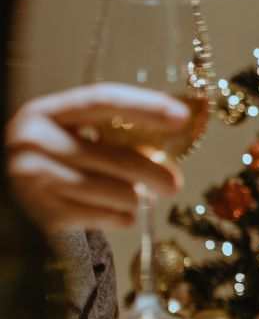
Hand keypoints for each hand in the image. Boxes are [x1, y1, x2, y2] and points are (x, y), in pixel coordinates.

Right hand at [5, 83, 187, 230]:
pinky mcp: (45, 213)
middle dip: (154, 172)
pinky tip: (117, 213)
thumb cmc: (55, 160)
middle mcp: (34, 141)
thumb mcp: (72, 135)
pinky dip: (121, 217)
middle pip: (117, 157)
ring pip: (117, 192)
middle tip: (175, 184)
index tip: (181, 116)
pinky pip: (106, 217)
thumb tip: (171, 139)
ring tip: (135, 198)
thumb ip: (111, 132)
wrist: (8, 198)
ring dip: (136, 198)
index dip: (145, 106)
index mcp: (45, 112)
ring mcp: (36, 179)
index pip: (102, 100)